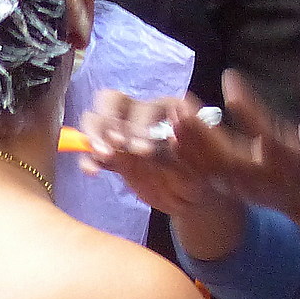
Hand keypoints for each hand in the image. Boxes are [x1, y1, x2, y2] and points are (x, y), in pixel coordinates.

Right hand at [82, 89, 238, 216]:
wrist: (197, 195)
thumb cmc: (207, 171)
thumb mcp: (210, 156)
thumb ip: (197, 134)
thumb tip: (183, 115)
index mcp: (166, 108)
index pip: (146, 105)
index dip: (140, 123)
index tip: (144, 149)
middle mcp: (141, 115)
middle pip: (111, 103)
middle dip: (110, 123)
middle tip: (117, 146)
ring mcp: (124, 134)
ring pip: (97, 121)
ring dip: (95, 136)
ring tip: (103, 156)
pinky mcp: (114, 155)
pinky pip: (94, 152)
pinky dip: (89, 159)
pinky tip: (92, 171)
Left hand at [187, 62, 299, 225]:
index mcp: (291, 162)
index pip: (265, 133)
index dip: (245, 106)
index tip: (229, 77)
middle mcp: (265, 177)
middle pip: (227, 157)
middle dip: (202, 131)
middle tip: (183, 102)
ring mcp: (247, 187)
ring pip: (211, 168)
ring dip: (189, 142)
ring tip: (173, 114)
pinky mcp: (234, 190)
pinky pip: (206, 176)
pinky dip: (187, 158)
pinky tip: (172, 134)